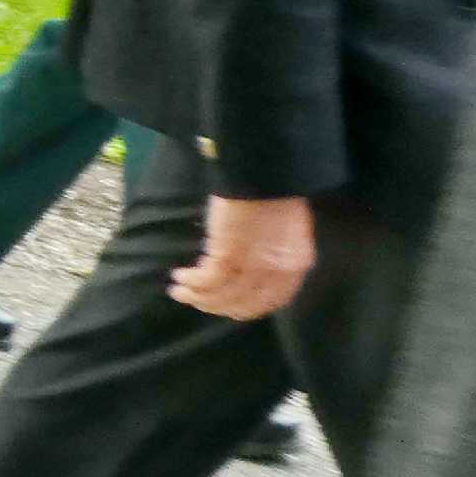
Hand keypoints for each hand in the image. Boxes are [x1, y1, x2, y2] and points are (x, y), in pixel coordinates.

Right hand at [171, 195, 316, 320]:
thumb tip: (253, 263)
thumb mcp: (286, 227)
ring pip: (223, 296)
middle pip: (245, 305)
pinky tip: (180, 277)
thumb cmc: (275, 190)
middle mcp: (277, 273)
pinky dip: (192, 283)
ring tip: (180, 291)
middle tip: (198, 300)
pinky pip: (207, 280)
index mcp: (295, 265)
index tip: (228, 305)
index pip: (272, 301)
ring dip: (198, 297)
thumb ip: (275, 250)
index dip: (247, 308)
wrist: (266, 169)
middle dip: (218, 306)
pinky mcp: (228, 254)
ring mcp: (253, 266)